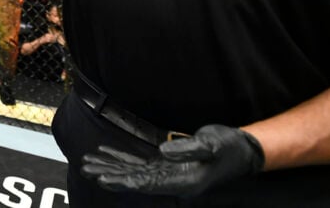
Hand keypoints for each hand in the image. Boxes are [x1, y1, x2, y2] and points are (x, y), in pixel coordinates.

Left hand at [81, 125, 264, 196]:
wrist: (244, 150)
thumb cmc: (230, 147)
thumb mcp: (212, 145)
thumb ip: (188, 149)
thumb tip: (162, 152)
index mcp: (183, 181)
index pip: (145, 183)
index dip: (122, 180)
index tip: (102, 179)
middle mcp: (173, 181)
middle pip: (133, 178)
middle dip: (109, 173)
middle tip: (85, 168)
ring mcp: (169, 173)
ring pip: (133, 171)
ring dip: (111, 166)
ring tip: (88, 163)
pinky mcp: (168, 164)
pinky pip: (140, 163)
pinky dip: (123, 158)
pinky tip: (107, 153)